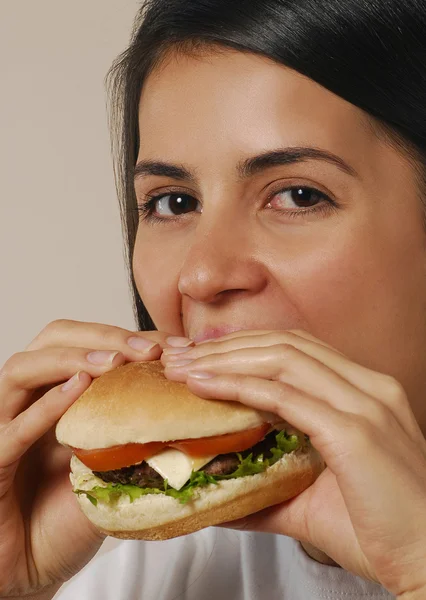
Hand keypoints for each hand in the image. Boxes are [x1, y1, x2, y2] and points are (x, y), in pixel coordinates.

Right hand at [0, 319, 177, 597]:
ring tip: (114, 361)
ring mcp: (4, 427)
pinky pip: (12, 430)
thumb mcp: (114, 461)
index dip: (127, 336)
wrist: (35, 564)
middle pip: (53, 340)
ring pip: (22, 370)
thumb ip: (139, 431)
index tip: (174, 345)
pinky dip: (45, 405)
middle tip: (149, 350)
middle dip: (103, 337)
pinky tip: (77, 389)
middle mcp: (27, 400)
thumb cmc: (72, 510)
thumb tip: (195, 406)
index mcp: (57, 392)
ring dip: (72, 358)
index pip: (85, 343)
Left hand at [163, 329, 425, 597]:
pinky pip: (286, 396)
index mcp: (365, 392)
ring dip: (226, 359)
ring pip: (283, 359)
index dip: (246, 346)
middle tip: (180, 355)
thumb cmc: (381, 530)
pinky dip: (240, 385)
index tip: (202, 354)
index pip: (297, 349)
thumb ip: (270, 487)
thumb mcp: (316, 498)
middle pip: (285, 344)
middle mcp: (369, 387)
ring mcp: (365, 404)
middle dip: (227, 346)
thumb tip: (223, 491)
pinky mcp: (355, 431)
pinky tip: (205, 386)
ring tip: (183, 367)